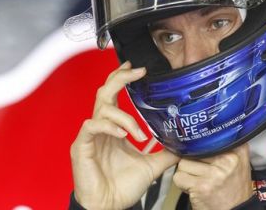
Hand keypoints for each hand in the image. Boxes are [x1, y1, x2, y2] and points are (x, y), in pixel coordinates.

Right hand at [70, 61, 179, 209]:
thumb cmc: (123, 186)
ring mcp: (90, 136)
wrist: (110, 206)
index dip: (122, 79)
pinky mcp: (82, 146)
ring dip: (124, 116)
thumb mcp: (151, 165)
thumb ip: (165, 152)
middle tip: (137, 72)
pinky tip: (122, 134)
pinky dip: (109, 126)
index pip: (115, 96)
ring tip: (138, 133)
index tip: (137, 69)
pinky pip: (91, 126)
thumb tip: (183, 144)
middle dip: (121, 79)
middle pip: (105, 92)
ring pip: (102, 108)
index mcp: (114, 128)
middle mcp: (101, 128)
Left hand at [173, 143, 253, 209]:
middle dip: (193, 162)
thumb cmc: (236, 187)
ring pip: (183, 163)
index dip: (200, 144)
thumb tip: (210, 128)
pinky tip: (193, 188)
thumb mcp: (240, 162)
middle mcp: (227, 160)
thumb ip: (229, 145)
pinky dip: (182, 184)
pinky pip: (179, 177)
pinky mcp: (201, 186)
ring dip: (186, 173)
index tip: (201, 151)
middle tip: (202, 172)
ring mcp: (213, 173)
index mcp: (237, 150)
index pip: (208, 138)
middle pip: (193, 150)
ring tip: (197, 180)